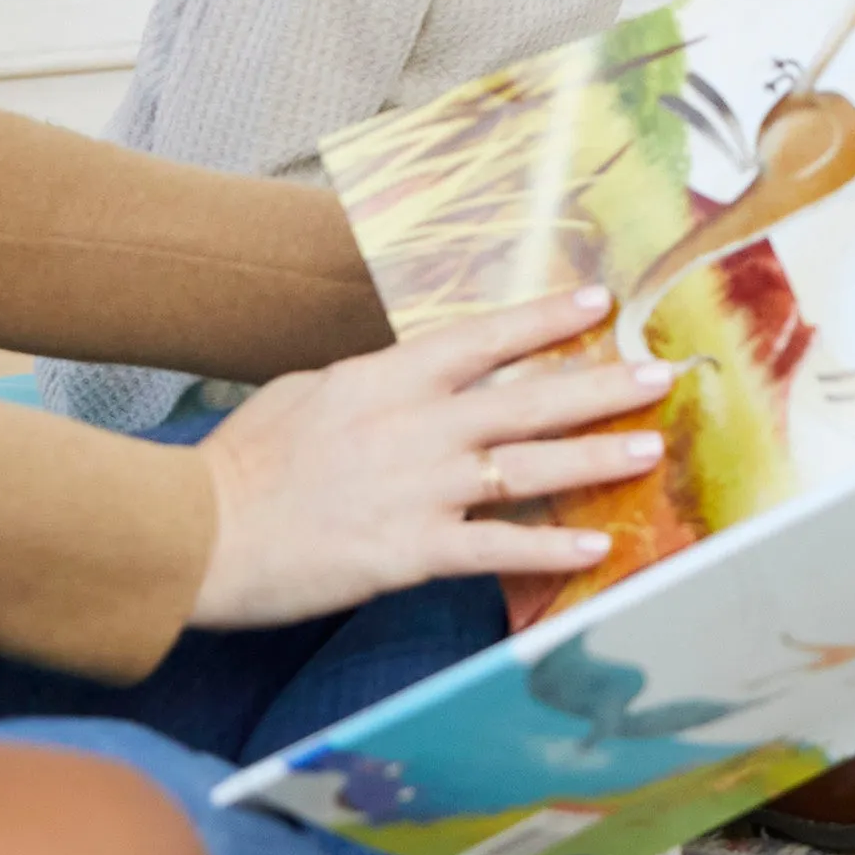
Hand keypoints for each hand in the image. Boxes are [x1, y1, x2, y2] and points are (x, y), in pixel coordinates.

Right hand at [185, 289, 671, 628]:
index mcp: (386, 380)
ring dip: (595, 458)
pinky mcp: (409, 552)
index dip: (545, 320)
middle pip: (527, 399)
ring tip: (650, 448)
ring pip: (527, 466)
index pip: (483, 339)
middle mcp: (415, 427)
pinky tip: (595, 547)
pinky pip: (495, 546)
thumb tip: (412, 374)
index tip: (598, 302)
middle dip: (601, 387)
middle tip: (660, 376)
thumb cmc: (241, 463)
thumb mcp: (307, 393)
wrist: (194, 533)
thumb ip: (372, 384)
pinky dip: (548, 548)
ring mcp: (418, 489)